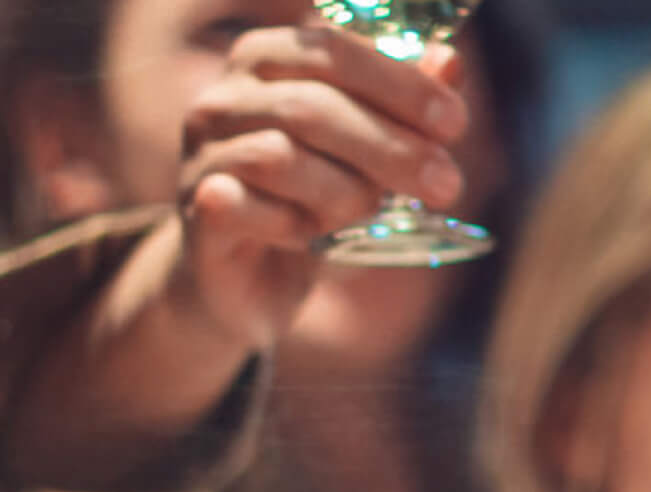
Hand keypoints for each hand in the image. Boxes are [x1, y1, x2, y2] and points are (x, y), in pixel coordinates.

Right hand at [173, 23, 472, 345]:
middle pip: (310, 107)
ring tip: (367, 215)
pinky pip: (242, 207)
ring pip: (280, 158)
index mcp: (267, 60)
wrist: (251, 283)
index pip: (332, 50)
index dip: (397, 83)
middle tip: (446, 183)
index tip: (454, 122)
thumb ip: (405, 105)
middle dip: (389, 147)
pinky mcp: (196, 210)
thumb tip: (450, 61)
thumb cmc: (317, 201)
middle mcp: (224, 98)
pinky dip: (290, 224)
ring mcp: (202, 154)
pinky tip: (311, 236)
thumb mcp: (372, 154)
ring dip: (343, 194)